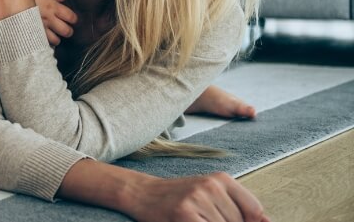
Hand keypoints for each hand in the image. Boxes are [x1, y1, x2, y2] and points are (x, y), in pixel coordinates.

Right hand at [32, 0, 76, 45]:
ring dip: (56, 38)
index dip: (73, 19)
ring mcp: (40, 28)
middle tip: (63, 28)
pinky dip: (45, 41)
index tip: (70, 19)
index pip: (71, 17)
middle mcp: (48, 19)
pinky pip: (43, 43)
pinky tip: (42, 36)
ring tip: (52, 33)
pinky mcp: (32, 34)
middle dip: (68, 31)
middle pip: (67, 31)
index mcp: (52, 7)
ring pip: (56, 41)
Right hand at [127, 173, 267, 221]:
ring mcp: (197, 200)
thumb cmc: (179, 198)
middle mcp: (211, 186)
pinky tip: (191, 221)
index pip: (255, 211)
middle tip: (202, 216)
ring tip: (195, 219)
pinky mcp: (185, 215)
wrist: (142, 193)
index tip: (227, 219)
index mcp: (221, 179)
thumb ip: (239, 208)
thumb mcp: (210, 195)